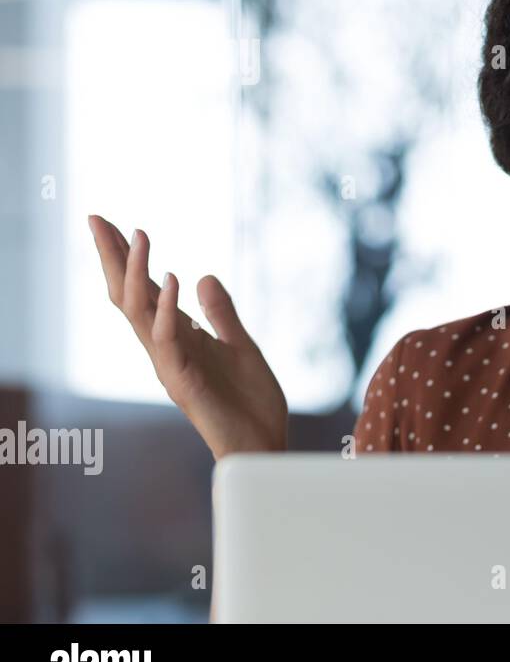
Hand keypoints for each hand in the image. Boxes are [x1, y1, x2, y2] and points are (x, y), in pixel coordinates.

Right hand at [89, 215, 287, 459]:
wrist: (263, 443)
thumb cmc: (250, 403)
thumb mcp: (241, 345)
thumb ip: (222, 314)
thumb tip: (204, 276)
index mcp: (179, 338)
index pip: (144, 291)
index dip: (129, 259)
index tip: (115, 223)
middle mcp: (166, 349)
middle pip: (128, 295)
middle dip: (113, 258)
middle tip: (95, 218)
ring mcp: (170, 365)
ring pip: (139, 313)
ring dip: (138, 273)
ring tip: (138, 235)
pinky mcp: (183, 382)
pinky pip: (168, 341)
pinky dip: (166, 310)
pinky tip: (171, 281)